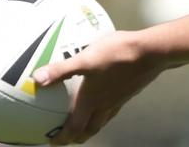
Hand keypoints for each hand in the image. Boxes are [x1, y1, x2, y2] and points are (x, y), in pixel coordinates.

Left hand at [34, 31, 166, 144]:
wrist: (151, 52)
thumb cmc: (118, 55)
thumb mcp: (86, 59)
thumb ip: (62, 70)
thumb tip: (37, 78)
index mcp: (92, 101)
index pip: (75, 128)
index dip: (63, 138)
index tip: (52, 142)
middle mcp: (105, 105)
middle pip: (90, 129)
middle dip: (77, 136)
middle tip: (67, 137)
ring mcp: (119, 99)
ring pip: (103, 121)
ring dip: (91, 127)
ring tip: (83, 123)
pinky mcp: (129, 91)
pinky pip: (113, 108)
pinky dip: (104, 112)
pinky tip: (105, 100)